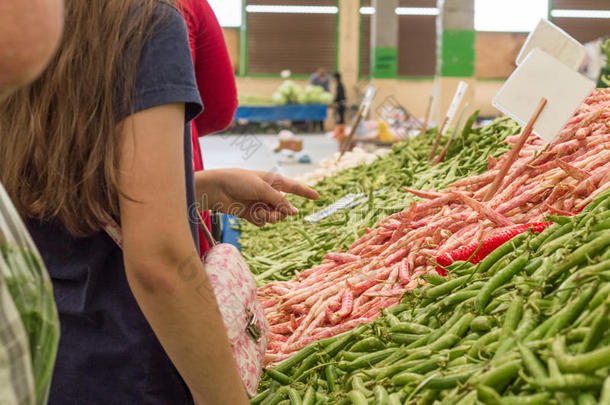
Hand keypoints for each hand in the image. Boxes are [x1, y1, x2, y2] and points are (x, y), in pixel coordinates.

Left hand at [195, 169, 318, 225]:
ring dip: (270, 216)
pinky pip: (263, 222)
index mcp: (273, 181)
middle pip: (285, 207)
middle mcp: (268, 193)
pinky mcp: (251, 214)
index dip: (305, 192)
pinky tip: (251, 214)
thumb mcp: (262, 188)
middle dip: (281, 211)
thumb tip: (294, 212)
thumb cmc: (238, 181)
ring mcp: (260, 204)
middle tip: (274, 210)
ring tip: (259, 211)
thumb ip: (279, 200)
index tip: (318, 196)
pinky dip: (259, 220)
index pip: (294, 187)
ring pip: (275, 216)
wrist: (216, 190)